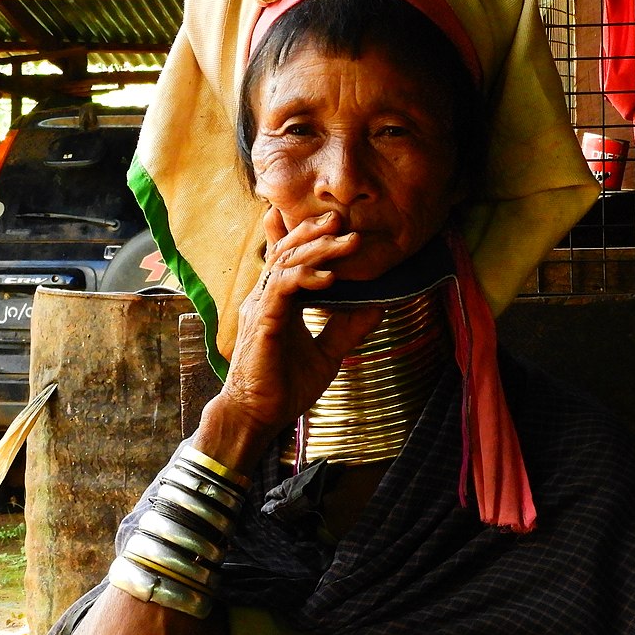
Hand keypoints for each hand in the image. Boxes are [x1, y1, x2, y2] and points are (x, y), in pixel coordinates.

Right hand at [198, 208, 383, 464]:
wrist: (257, 416)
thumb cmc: (284, 387)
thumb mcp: (327, 354)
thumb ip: (346, 329)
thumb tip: (377, 307)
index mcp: (278, 303)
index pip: (289, 259)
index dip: (305, 236)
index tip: (332, 220)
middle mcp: (265, 298)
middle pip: (288, 252)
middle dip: (314, 232)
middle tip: (342, 218)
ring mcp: (261, 308)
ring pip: (286, 264)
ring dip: (317, 249)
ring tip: (347, 241)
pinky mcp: (262, 323)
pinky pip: (281, 289)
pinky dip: (305, 278)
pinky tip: (330, 278)